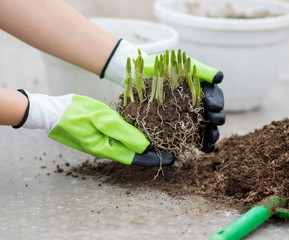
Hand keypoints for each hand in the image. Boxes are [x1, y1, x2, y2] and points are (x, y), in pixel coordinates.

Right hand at [16, 90, 173, 166]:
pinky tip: (139, 133)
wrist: (52, 111)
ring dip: (143, 146)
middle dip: (151, 154)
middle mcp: (105, 149)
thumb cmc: (75, 112)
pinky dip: (132, 139)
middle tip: (170, 150)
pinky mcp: (98, 135)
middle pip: (132, 155)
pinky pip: (119, 140)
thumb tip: (145, 147)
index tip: (172, 158)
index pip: (135, 158)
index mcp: (106, 148)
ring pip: (126, 147)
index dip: (154, 158)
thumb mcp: (102, 119)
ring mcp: (101, 142)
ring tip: (160, 142)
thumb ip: (124, 133)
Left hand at [144, 53, 225, 152]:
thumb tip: (219, 78)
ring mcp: (192, 114)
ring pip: (208, 125)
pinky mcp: (183, 125)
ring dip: (212, 133)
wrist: (141, 72)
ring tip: (211, 138)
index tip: (213, 107)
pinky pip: (196, 135)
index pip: (214, 95)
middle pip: (215, 112)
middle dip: (217, 117)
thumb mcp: (180, 63)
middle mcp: (199, 101)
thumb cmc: (161, 66)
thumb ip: (201, 69)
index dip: (216, 101)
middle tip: (214, 120)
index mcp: (201, 86)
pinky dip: (203, 142)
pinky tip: (203, 147)